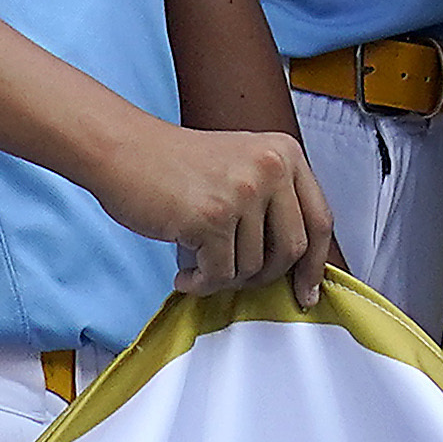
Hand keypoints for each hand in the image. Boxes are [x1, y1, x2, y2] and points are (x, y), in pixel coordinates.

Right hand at [103, 123, 336, 306]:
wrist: (123, 149)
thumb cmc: (174, 164)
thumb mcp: (242, 166)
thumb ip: (273, 202)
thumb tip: (297, 265)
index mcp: (285, 153)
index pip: (320, 220)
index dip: (315, 264)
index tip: (307, 292)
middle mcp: (271, 167)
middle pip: (292, 249)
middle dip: (264, 276)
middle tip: (233, 277)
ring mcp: (243, 191)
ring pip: (253, 267)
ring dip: (224, 278)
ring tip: (199, 264)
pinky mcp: (211, 217)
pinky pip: (220, 274)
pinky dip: (201, 284)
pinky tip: (185, 275)